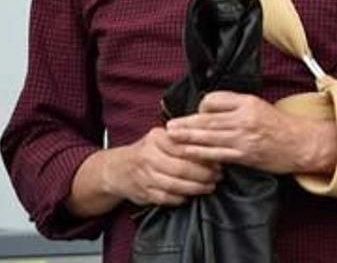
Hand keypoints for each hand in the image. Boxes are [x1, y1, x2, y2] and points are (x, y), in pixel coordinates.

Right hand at [101, 127, 219, 207]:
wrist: (118, 168)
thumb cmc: (147, 151)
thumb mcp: (161, 137)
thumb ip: (182, 139)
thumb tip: (211, 145)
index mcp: (156, 139)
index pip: (184, 147)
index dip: (204, 156)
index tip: (218, 160)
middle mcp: (148, 157)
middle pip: (182, 168)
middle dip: (204, 174)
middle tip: (217, 176)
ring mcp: (144, 176)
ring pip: (175, 185)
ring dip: (196, 188)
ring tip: (209, 186)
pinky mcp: (143, 193)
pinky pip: (166, 198)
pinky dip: (180, 198)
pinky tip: (191, 196)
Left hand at [165, 91, 335, 173]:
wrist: (299, 143)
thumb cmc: (278, 125)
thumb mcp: (259, 106)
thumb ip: (236, 107)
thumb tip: (209, 109)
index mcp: (247, 102)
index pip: (215, 100)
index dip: (202, 107)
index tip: (197, 114)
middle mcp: (244, 118)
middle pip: (207, 119)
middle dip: (186, 124)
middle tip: (169, 126)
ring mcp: (244, 137)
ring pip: (209, 136)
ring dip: (187, 138)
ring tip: (172, 137)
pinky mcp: (244, 155)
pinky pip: (217, 153)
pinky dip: (200, 153)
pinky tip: (188, 152)